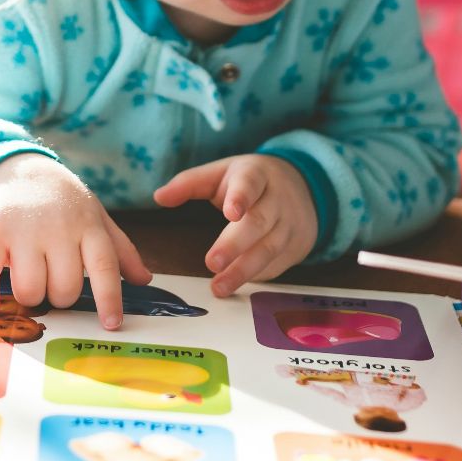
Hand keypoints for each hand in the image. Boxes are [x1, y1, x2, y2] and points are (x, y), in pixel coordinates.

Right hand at [0, 152, 151, 329]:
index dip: (109, 298)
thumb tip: (144, 280)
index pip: (104, 266)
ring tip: (28, 280)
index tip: (111, 324)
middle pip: (64, 289)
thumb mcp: (95, 217)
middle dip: (59, 297)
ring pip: (30, 289)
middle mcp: (58, 228)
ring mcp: (24, 229)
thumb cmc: (62, 201)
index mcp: (88, 226)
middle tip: (52, 282)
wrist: (19, 168)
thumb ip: (120, 250)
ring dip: (29, 296)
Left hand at [153, 154, 316, 296]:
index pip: (250, 183)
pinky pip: (276, 265)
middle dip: (235, 244)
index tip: (231, 212)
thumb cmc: (249, 182)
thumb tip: (158, 197)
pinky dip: (256, 277)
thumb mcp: (222, 173)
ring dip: (243, 270)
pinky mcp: (295, 247)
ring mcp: (289, 224)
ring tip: (218, 287)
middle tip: (212, 262)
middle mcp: (277, 199)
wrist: (303, 188)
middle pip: (258, 222)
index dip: (241, 197)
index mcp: (256, 174)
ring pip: (269, 249)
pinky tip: (237, 286)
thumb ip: (189, 183)